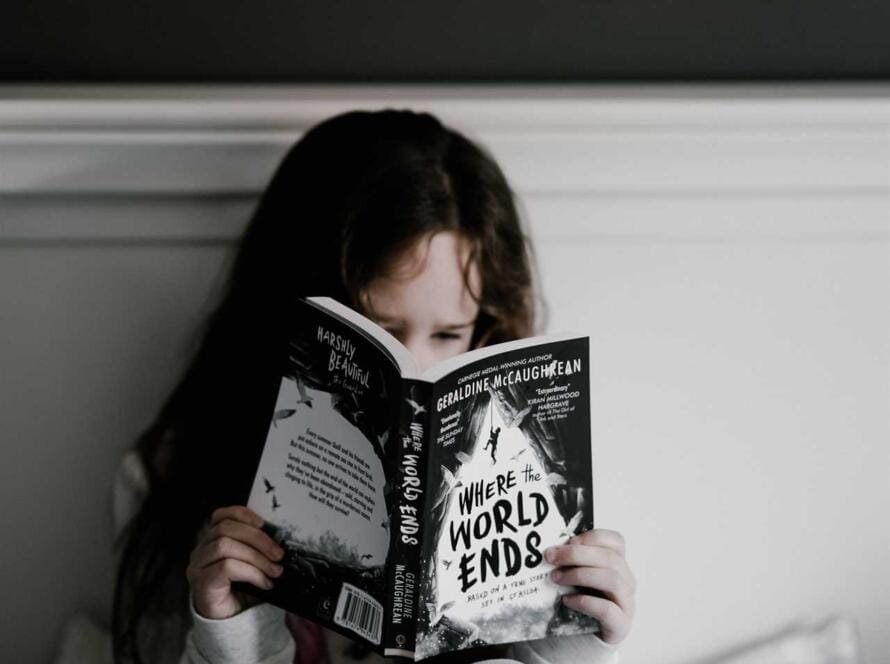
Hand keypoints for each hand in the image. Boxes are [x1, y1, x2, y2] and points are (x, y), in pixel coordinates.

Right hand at [186, 505, 285, 619]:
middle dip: (258, 539)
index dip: (243, 514)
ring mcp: (198, 566)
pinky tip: (264, 583)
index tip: (265, 524)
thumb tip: (281, 539)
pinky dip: (251, 572)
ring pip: (225, 546)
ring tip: (274, 571)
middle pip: (226, 529)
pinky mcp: (202, 583)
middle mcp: (201, 551)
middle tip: (279, 554)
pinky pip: (226, 567)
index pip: (221, 515)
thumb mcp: (254, 563)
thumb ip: (260, 548)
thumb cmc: (244, 591)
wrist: (233, 623)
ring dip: (256, 557)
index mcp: (213, 540)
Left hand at [545, 529, 635, 644]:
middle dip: (577, 554)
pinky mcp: (621, 626)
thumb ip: (572, 562)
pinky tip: (567, 600)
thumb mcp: (578, 578)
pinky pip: (607, 610)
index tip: (569, 541)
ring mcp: (627, 604)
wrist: (585, 640)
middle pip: (610, 559)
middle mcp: (627, 582)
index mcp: (618, 565)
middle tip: (551, 557)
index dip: (593, 537)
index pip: (616, 541)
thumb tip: (551, 549)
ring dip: (580, 575)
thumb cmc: (581, 604)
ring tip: (556, 578)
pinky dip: (585, 602)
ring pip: (612, 580)